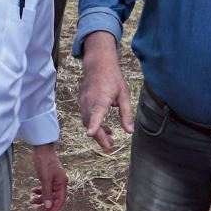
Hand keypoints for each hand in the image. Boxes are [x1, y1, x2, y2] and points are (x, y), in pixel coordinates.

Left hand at [30, 144, 66, 210]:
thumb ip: (47, 194)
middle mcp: (60, 183)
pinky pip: (46, 188)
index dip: (55, 209)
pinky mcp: (49, 178)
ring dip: (41, 199)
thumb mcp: (45, 179)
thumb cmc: (45, 163)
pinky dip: (40, 191)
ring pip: (49, 194)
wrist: (42, 150)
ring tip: (31, 202)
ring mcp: (55, 181)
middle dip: (46, 205)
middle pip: (54, 199)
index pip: (60, 200)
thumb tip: (48, 207)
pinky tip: (33, 191)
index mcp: (62, 184)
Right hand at [76, 32, 132, 151]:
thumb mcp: (124, 95)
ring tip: (110, 137)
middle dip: (100, 137)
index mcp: (101, 99)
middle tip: (110, 146)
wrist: (98, 64)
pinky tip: (104, 126)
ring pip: (87, 122)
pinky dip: (93, 123)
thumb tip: (129, 131)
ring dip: (97, 131)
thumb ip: (126, 114)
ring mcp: (83, 102)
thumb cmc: (113, 78)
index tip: (91, 134)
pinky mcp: (81, 102)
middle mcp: (89, 102)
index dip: (94, 125)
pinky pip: (86, 117)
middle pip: (91, 124)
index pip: (97, 114)